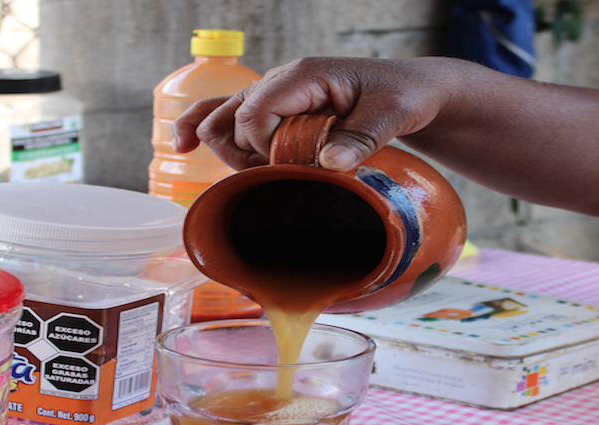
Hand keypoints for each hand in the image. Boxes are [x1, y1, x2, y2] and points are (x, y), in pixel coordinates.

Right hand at [173, 57, 462, 171]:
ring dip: (230, 152)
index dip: (263, 150)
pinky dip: (207, 129)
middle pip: (231, 120)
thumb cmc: (404, 96)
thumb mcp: (391, 115)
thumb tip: (329, 165)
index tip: (293, 168)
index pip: (255, 114)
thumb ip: (361, 139)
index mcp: (304, 76)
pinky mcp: (278, 108)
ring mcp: (276, 94)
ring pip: (223, 118)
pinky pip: (229, 114)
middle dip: (245, 156)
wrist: (414, 89)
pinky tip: (183, 146)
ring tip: (257, 174)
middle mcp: (282, 81)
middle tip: (281, 175)